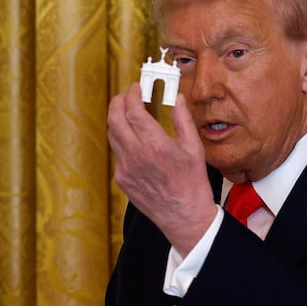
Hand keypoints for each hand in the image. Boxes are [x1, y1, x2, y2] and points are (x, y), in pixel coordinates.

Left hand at [107, 83, 218, 254]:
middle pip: (114, 119)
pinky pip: (117, 153)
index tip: (135, 88)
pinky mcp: (122, 179)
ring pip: (112, 135)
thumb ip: (183, 120)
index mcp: (156, 145)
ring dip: (118, 120)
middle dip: (118, 102)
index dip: (131, 95)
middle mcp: (136, 156)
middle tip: (126, 96)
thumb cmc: (192, 185)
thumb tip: (178, 99)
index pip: (133, 110)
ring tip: (129, 115)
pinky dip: (123, 141)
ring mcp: (126, 169)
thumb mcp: (194, 149)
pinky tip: (135, 140)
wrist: (184, 217)